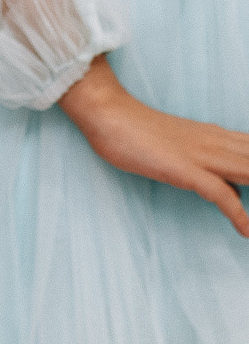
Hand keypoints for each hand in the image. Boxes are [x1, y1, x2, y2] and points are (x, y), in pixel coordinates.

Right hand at [60, 57, 248, 236]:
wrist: (108, 112)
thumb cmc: (135, 129)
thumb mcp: (181, 146)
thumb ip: (208, 162)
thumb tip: (230, 188)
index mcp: (220, 137)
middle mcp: (220, 144)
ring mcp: (203, 156)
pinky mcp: (185, 170)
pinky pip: (221, 195)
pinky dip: (240, 213)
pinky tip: (247, 231)